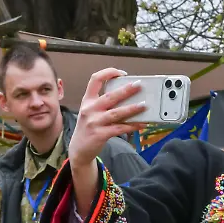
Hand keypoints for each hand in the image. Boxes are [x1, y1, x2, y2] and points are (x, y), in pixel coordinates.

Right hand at [67, 68, 145, 214]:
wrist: (79, 149)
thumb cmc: (89, 127)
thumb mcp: (90, 112)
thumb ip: (104, 103)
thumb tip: (129, 97)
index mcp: (87, 100)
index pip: (95, 80)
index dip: (108, 73)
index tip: (122, 73)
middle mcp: (89, 109)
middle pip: (109, 96)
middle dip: (125, 90)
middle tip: (139, 85)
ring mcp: (94, 122)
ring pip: (116, 113)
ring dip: (131, 108)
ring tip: (144, 105)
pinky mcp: (100, 134)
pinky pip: (119, 128)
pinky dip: (132, 126)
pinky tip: (141, 124)